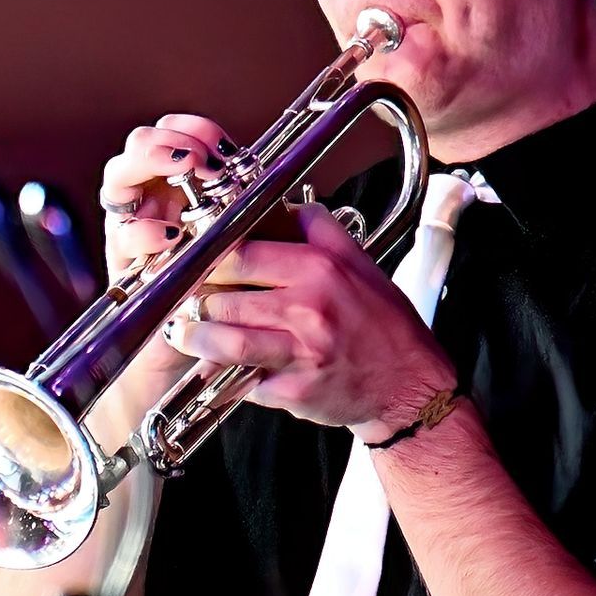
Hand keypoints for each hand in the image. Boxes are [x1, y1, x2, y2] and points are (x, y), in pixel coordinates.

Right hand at [93, 114, 235, 409]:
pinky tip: (168, 236)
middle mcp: (153, 205)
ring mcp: (133, 233)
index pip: (178, 137)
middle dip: (167, 141)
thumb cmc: (232, 313)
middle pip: (140, 147)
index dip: (193, 129)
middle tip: (196, 156)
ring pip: (119, 181)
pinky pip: (123, 238)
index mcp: (185, 194)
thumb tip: (301, 205)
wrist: (198, 370)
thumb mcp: (254, 263)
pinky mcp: (123, 266)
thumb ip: (264, 228)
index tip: (219, 141)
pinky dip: (143, 232)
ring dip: (148, 167)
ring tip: (182, 173)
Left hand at [165, 202, 454, 432]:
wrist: (411, 387)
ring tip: (184, 333)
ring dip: (196, 338)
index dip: (208, 256)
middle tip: (186, 300)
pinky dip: (227, 377)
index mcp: (320, 269)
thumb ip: (321, 231)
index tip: (193, 260)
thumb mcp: (360, 264)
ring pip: (225, 341)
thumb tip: (288, 204)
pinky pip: (245, 382)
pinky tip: (216, 369)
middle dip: (197, 299)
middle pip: (224, 296)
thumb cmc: (384, 326)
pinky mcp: (295, 391)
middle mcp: (309, 308)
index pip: (242, 252)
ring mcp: (301, 352)